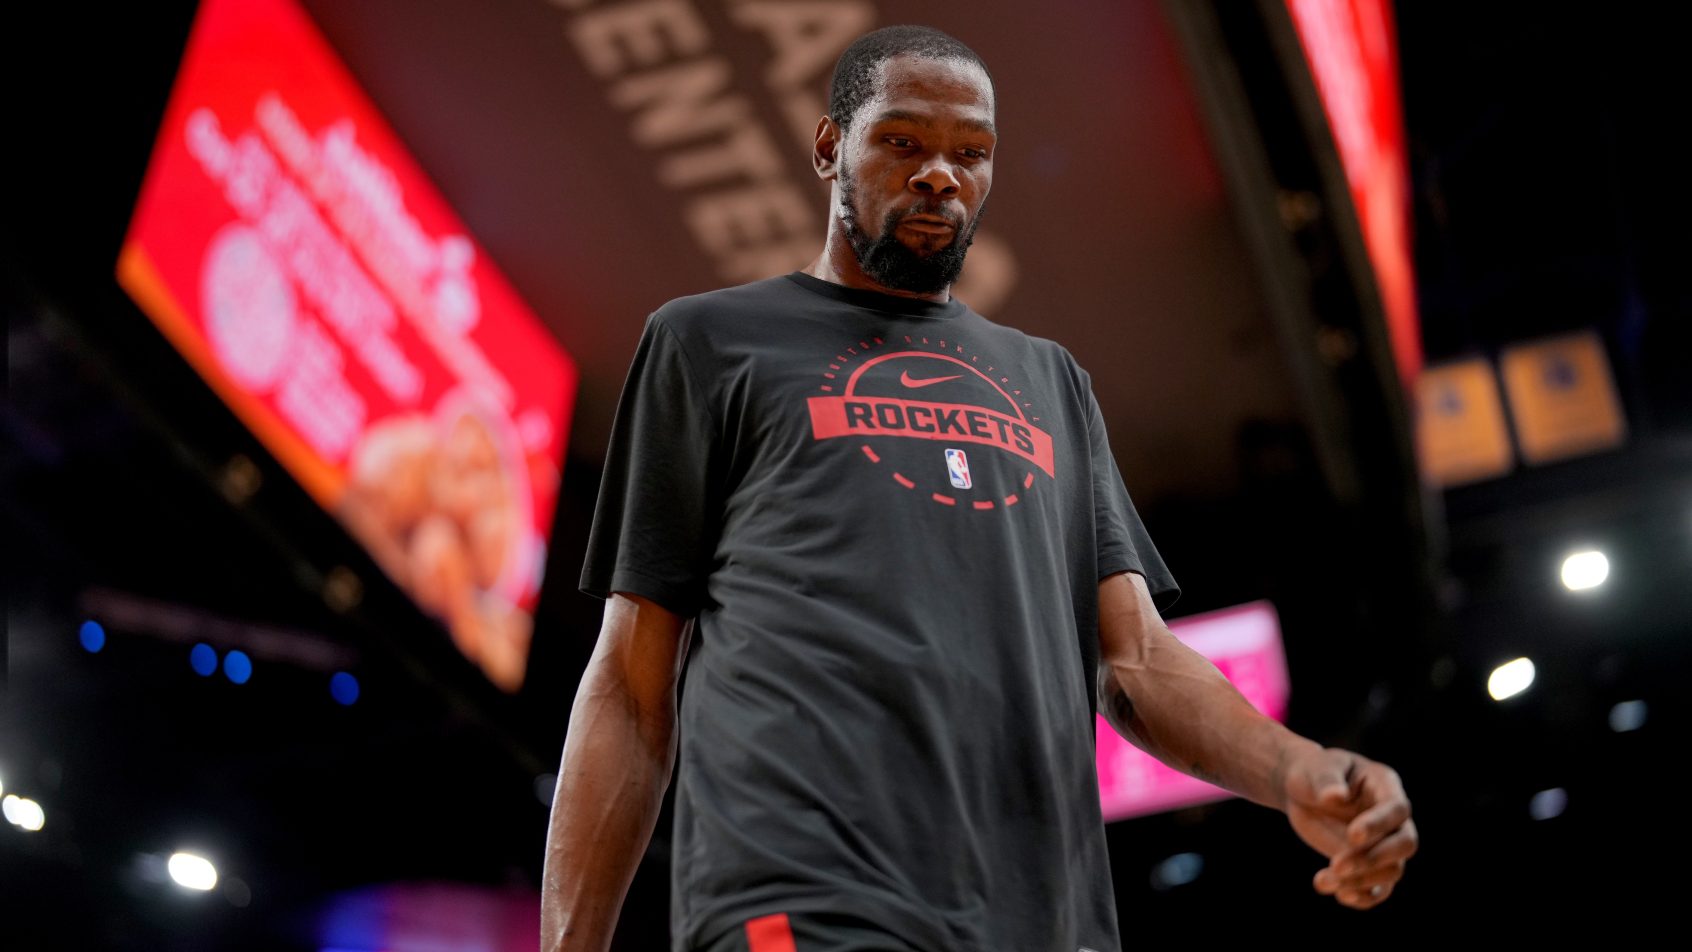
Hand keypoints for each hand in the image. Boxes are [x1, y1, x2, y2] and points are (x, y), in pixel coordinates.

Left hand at [1282, 746, 1416, 909]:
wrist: (1302, 793)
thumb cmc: (1312, 773)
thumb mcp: (1315, 769)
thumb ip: (1326, 781)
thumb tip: (1336, 797)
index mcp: (1384, 785)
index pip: (1396, 808)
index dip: (1379, 824)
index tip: (1351, 836)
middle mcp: (1392, 817)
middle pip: (1404, 843)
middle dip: (1373, 858)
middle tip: (1336, 865)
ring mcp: (1384, 843)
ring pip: (1392, 870)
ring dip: (1361, 880)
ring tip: (1323, 881)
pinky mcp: (1371, 865)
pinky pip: (1379, 888)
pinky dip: (1364, 897)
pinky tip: (1340, 896)